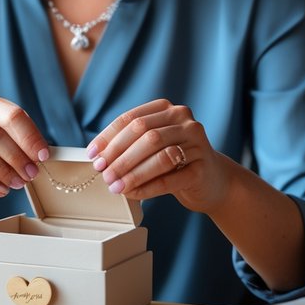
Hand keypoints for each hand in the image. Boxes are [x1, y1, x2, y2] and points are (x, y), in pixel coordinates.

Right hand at [0, 95, 49, 202]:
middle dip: (17, 156)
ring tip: (17, 184)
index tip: (43, 156)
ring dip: (3, 170)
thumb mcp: (4, 145)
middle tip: (31, 174)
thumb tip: (44, 153)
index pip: (11, 114)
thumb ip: (22, 144)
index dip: (29, 136)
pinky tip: (1, 190)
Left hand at [88, 99, 231, 212]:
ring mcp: (197, 143)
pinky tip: (133, 194)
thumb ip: (130, 144)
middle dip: (120, 155)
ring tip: (115, 186)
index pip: (132, 119)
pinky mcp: (203, 168)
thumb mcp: (152, 146)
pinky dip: (148, 187)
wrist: (211, 180)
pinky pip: (171, 178)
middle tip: (103, 173)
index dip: (109, 137)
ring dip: (133, 172)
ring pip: (159, 155)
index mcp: (167, 109)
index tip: (93, 155)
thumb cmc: (173, 161)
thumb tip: (98, 156)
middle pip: (145, 134)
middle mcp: (185, 121)